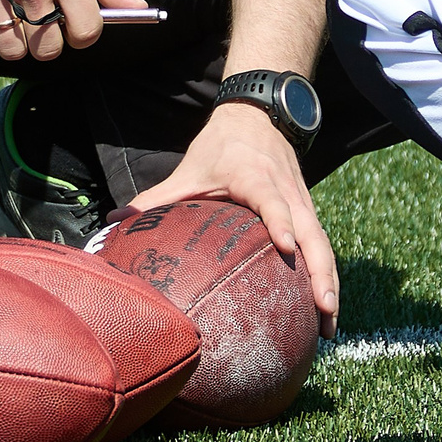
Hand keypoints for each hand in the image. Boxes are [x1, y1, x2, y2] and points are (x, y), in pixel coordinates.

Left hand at [129, 102, 338, 336]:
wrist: (257, 115)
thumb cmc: (220, 147)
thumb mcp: (188, 170)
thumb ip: (154, 198)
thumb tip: (112, 222)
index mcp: (255, 177)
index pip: (272, 200)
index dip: (279, 221)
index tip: (286, 247)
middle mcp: (286, 189)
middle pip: (312, 231)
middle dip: (320, 271)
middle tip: (323, 310)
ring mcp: (302, 201)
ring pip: (323, 243)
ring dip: (330, 281)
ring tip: (329, 325)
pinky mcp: (308, 210)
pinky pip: (321, 244)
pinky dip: (326, 274)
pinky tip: (323, 309)